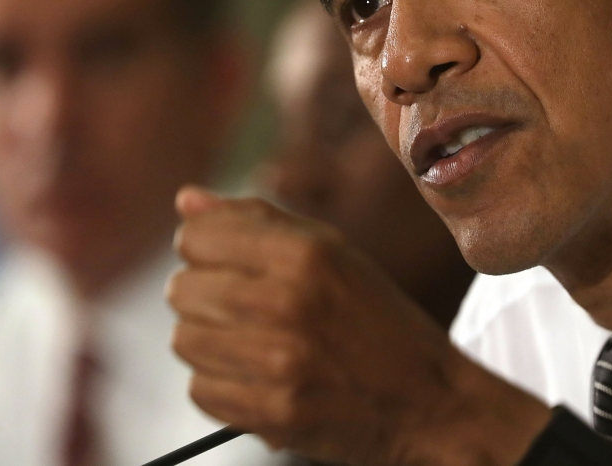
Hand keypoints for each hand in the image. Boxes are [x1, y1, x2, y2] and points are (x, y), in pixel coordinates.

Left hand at [167, 187, 550, 465]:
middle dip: (203, 297)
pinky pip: (200, 391)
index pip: (195, 236)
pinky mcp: (275, 412)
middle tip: (244, 309)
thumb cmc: (375, 318)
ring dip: (210, 343)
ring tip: (254, 345)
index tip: (228, 263)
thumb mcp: (331, 251)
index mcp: (306, 251)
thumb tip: (184, 200)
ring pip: (184, 340)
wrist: (429, 400)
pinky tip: (259, 378)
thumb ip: (256, 220)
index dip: (204, 249)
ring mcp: (281, 361)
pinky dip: (222, 386)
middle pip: (181, 289)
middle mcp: (290, 300)